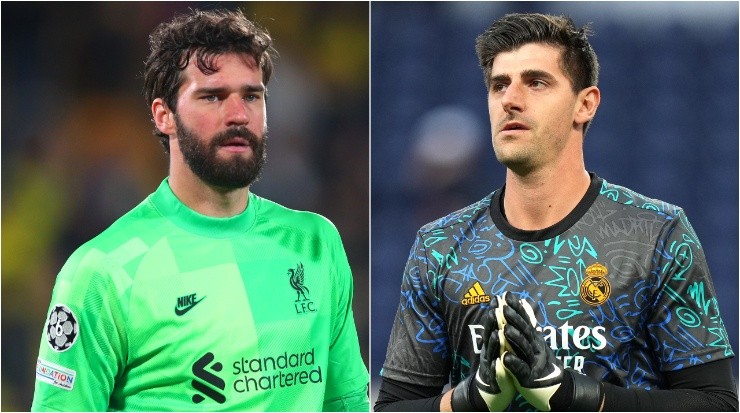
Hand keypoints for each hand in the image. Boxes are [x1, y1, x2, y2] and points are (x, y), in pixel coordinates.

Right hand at [475, 296, 515, 410]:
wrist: (491, 389)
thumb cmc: (498, 364)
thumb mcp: (500, 347)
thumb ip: (501, 332)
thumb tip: (503, 313)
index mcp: (492, 343)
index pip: (493, 325)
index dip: (495, 313)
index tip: (498, 299)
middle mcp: (488, 351)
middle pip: (489, 335)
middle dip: (492, 323)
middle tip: (495, 311)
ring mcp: (489, 364)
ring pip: (491, 352)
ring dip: (493, 342)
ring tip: (496, 333)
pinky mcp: (492, 378)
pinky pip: (493, 372)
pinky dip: (494, 367)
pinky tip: (496, 362)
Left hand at [500, 293, 601, 410]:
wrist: (556, 389)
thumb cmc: (541, 364)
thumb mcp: (535, 344)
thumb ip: (528, 326)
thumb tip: (522, 305)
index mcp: (535, 340)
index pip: (525, 321)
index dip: (517, 308)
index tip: (507, 295)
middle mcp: (535, 348)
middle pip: (525, 332)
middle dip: (514, 319)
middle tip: (503, 307)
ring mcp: (533, 362)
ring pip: (524, 348)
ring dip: (514, 338)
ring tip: (504, 329)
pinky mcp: (529, 378)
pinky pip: (521, 369)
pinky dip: (514, 363)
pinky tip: (504, 357)